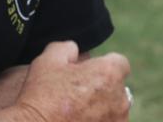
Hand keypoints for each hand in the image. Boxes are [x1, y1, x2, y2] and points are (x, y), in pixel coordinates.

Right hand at [11, 41, 130, 121]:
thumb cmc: (43, 96)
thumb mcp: (47, 60)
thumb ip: (66, 47)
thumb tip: (74, 50)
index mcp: (108, 74)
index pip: (119, 62)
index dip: (102, 64)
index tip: (87, 71)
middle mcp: (120, 98)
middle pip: (117, 86)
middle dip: (101, 86)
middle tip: (75, 91)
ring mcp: (118, 120)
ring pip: (114, 107)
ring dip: (101, 106)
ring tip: (75, 109)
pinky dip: (98, 121)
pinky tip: (77, 120)